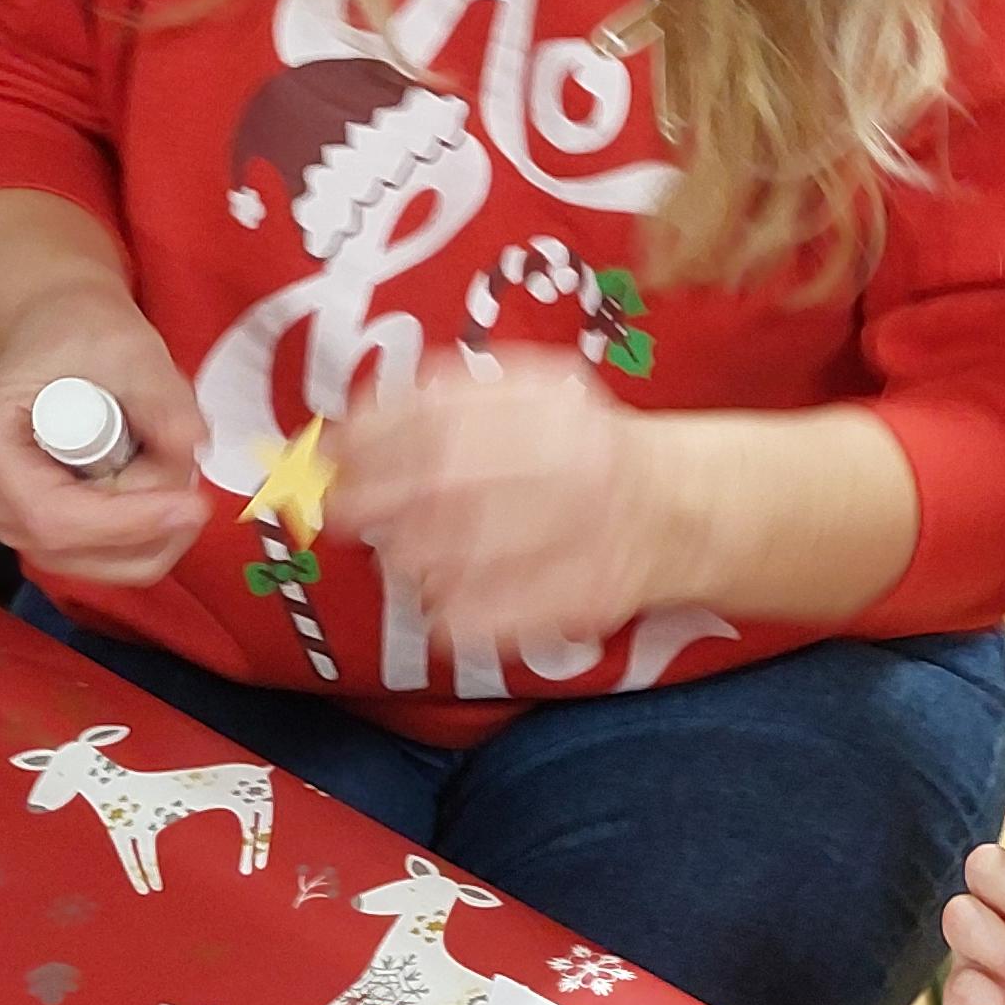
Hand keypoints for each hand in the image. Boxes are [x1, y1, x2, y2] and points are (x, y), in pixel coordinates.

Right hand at [0, 289, 211, 592]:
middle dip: (146, 525)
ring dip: (149, 533)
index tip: (191, 504)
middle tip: (193, 478)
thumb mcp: (130, 350)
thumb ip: (162, 399)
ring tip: (175, 472)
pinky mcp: (40, 531)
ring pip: (90, 562)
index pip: (53, 515)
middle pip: (71, 547)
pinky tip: (163, 495)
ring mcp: (9, 518)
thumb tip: (192, 446)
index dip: (127, 521)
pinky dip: (142, 538)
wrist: (60, 336)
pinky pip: (97, 558)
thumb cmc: (81, 335)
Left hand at [324, 350, 679, 656]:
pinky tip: (437, 600)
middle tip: (343, 512)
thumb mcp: (526, 392)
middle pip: (449, 479)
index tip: (334, 451)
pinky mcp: (585, 592)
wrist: (670, 504)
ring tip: (399, 554)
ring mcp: (582, 527)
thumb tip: (351, 428)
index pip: (441, 410)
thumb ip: (448, 399)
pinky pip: (501, 611)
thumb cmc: (576, 447)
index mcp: (546, 401)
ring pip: (467, 550)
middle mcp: (568, 457)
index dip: (374, 433)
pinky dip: (452, 612)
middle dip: (379, 498)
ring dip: (412, 555)